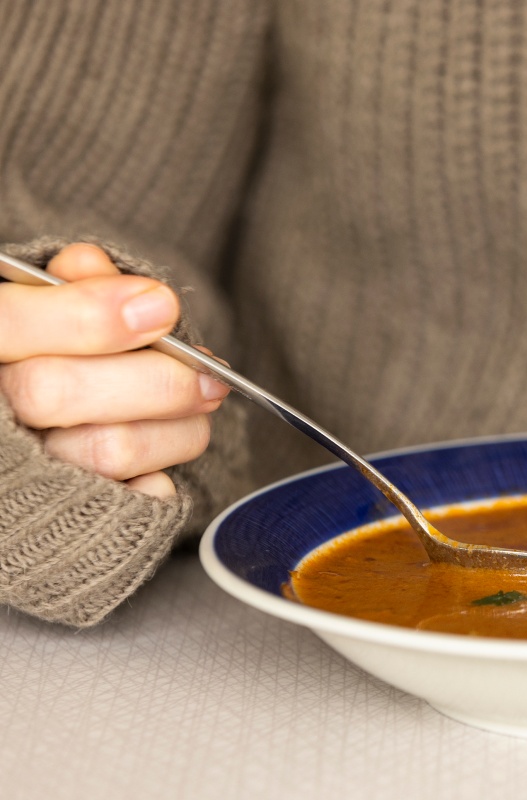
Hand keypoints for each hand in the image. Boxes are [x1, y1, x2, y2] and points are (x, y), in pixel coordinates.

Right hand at [0, 243, 228, 497]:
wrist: (34, 434)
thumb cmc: (44, 357)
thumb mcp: (45, 309)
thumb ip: (74, 287)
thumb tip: (121, 284)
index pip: (8, 324)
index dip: (88, 315)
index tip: (162, 307)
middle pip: (55, 392)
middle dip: (154, 375)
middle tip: (208, 371)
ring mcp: (24, 472)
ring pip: (107, 448)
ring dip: (179, 422)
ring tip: (203, 400)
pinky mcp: (69, 517)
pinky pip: (133, 497)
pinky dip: (164, 468)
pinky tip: (166, 441)